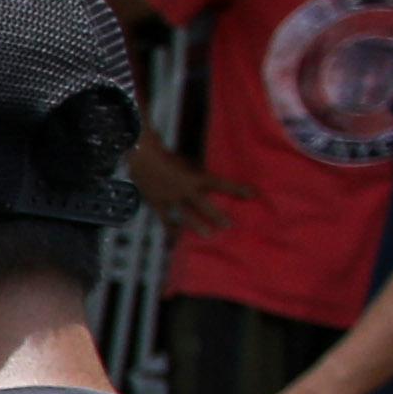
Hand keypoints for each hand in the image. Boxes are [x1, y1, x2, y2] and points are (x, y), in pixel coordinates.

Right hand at [126, 137, 240, 236]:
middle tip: (228, 225)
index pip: (219, 183)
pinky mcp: (157, 203)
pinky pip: (165, 218)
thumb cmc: (165, 157)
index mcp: (193, 177)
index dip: (235, 188)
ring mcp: (170, 198)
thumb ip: (195, 173)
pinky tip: (175, 237)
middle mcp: (183, 189)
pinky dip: (170, 227)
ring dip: (196, 225)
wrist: (141, 157)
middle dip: (216, 214)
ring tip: (207, 235)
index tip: (251, 194)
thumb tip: (205, 182)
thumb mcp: (185, 162)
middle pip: (203, 204)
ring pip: (185, 214)